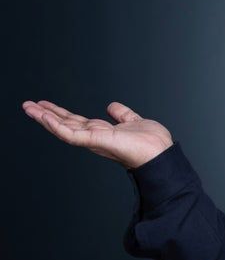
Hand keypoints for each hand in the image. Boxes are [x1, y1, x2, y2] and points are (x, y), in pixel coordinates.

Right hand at [22, 100, 173, 169]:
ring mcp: (94, 140)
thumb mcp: (134, 122)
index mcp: (103, 132)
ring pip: (63, 128)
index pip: (76, 121)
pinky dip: (56, 126)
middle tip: (28, 105)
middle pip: (66, 124)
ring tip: (29, 108)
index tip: (45, 105)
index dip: (60, 113)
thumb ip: (123, 115)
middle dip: (46, 114)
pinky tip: (44, 117)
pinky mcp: (96, 141)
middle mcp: (95, 137)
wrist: (161, 153)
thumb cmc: (152, 143)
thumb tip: (111, 106)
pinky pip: (71, 134)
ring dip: (45, 118)